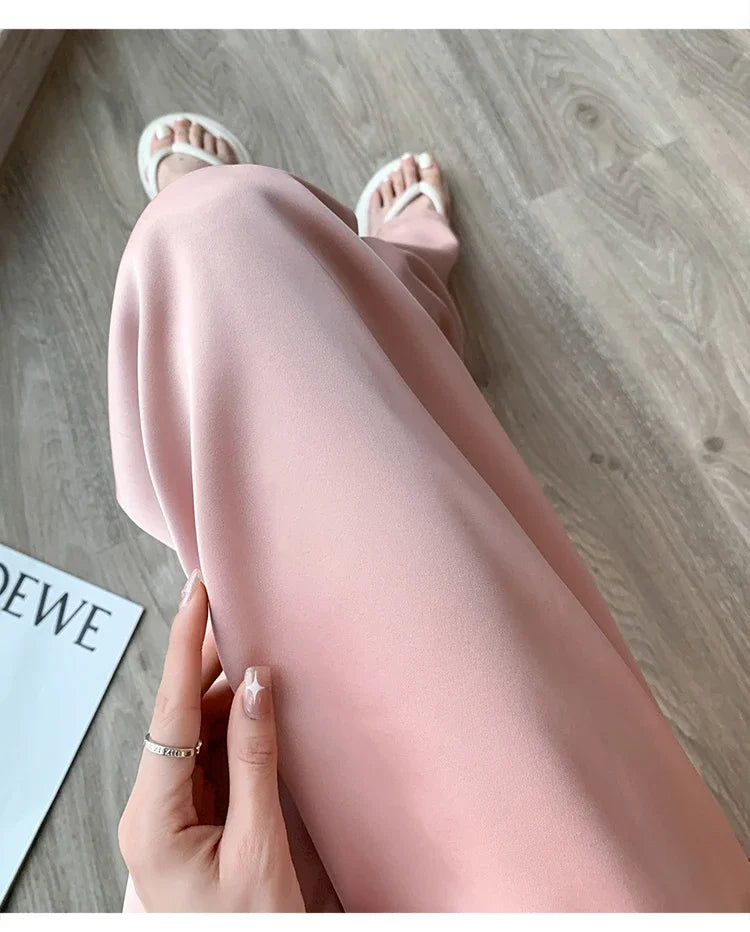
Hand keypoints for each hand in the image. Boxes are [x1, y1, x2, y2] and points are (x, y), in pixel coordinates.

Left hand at [118, 571, 304, 911]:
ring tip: (262, 658)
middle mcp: (152, 809)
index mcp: (153, 819)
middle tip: (240, 615)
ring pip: (198, 732)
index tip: (196, 595)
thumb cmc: (252, 927)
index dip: (183, 646)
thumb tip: (260, 683)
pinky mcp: (196, 816)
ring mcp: (173, 812)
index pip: (169, 712)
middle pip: (179, 716)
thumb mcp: (258, 846)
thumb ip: (255, 759)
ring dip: (230, 696)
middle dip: (208, 664)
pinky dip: (238, 726)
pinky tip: (261, 706)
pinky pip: (213, 755)